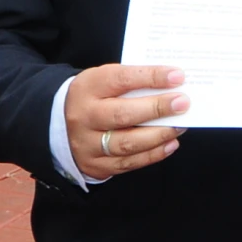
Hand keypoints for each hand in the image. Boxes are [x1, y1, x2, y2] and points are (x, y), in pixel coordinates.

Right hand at [64, 64, 187, 179]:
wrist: (58, 124)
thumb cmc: (93, 97)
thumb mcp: (103, 80)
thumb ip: (132, 82)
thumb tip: (171, 84)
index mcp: (87, 88)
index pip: (120, 80)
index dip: (150, 77)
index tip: (177, 76)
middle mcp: (84, 117)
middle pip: (122, 114)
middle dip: (157, 109)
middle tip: (182, 103)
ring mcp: (87, 144)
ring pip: (126, 143)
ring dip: (159, 135)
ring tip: (180, 125)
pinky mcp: (95, 165)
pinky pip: (128, 163)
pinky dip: (153, 154)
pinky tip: (170, 143)